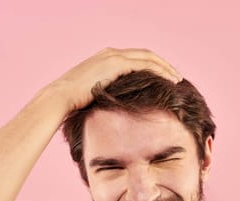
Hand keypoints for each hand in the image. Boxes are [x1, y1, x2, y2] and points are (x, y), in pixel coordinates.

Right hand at [28, 48, 182, 118]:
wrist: (60, 98)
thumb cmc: (74, 103)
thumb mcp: (94, 96)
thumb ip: (108, 95)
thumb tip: (118, 109)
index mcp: (106, 59)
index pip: (136, 59)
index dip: (153, 67)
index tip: (165, 78)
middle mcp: (111, 53)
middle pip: (145, 54)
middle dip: (163, 65)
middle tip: (177, 77)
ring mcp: (113, 56)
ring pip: (148, 57)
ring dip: (165, 67)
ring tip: (178, 79)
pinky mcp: (115, 63)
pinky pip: (144, 64)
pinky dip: (160, 71)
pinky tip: (170, 81)